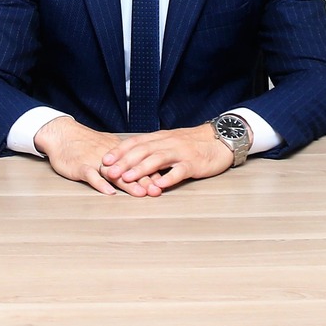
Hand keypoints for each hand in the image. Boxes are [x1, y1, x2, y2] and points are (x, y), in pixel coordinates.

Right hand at [34, 116, 155, 194]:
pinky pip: (91, 175)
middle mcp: (109, 156)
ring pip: (114, 173)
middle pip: (130, 169)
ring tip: (140, 193)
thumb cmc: (84, 144)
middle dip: (145, 180)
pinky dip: (100, 183)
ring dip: (128, 183)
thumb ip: (122, 160)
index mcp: (117, 151)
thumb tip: (142, 170)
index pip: (138, 163)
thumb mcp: (106, 149)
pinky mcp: (80, 166)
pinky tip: (109, 192)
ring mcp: (94, 161)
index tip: (164, 184)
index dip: (151, 173)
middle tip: (157, 191)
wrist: (62, 134)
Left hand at [100, 123, 234, 195]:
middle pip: (143, 151)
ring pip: (157, 159)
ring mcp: (181, 153)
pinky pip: (179, 171)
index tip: (104, 160)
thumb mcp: (171, 143)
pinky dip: (168, 179)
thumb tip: (132, 161)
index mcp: (161, 138)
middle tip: (109, 172)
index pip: (136, 142)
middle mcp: (168, 143)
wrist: (220, 140)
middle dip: (124, 162)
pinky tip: (159, 187)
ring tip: (127, 178)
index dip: (119, 151)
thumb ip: (154, 150)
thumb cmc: (193, 144)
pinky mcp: (193, 163)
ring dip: (140, 169)